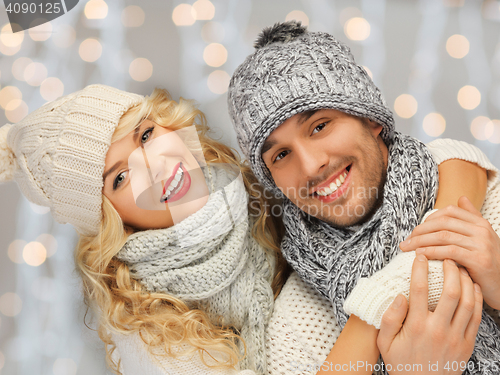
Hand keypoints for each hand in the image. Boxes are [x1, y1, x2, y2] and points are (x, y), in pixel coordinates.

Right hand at [377, 255, 482, 374]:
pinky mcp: (467, 344)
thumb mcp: (385, 342)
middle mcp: (437, 330)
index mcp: (415, 326)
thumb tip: (400, 295)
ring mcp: (455, 337)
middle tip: (444, 257)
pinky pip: (476, 316)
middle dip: (449, 270)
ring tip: (459, 267)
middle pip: (449, 292)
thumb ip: (390, 318)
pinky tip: (471, 286)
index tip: (419, 256)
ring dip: (465, 281)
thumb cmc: (401, 363)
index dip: (420, 269)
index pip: (419, 290)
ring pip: (467, 302)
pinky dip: (476, 298)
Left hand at [400, 196, 499, 308]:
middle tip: (406, 241)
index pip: (449, 212)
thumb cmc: (490, 263)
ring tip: (407, 248)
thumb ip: (471, 218)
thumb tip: (461, 198)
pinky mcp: (480, 260)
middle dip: (420, 231)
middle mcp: (482, 230)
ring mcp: (482, 244)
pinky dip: (431, 252)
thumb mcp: (482, 238)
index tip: (415, 230)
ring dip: (420, 242)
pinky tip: (420, 255)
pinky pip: (449, 252)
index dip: (428, 219)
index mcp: (481, 223)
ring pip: (443, 236)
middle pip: (443, 223)